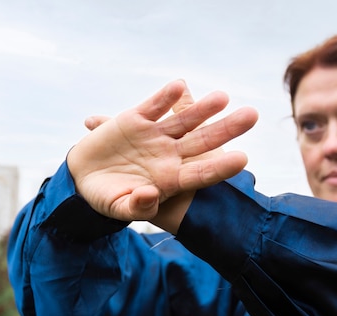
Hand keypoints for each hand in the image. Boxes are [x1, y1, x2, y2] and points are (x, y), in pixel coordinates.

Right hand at [67, 79, 257, 223]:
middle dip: (227, 128)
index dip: (221, 167)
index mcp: (172, 179)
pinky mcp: (135, 119)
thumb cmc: (108, 197)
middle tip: (252, 115)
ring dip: (203, 108)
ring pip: (184, 119)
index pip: (203, 172)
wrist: (84, 177)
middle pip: (204, 140)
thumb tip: (152, 194)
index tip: (242, 159)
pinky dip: (165, 97)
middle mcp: (170, 155)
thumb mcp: (120, 208)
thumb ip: (137, 207)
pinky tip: (180, 87)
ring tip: (223, 97)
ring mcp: (155, 135)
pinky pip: (154, 106)